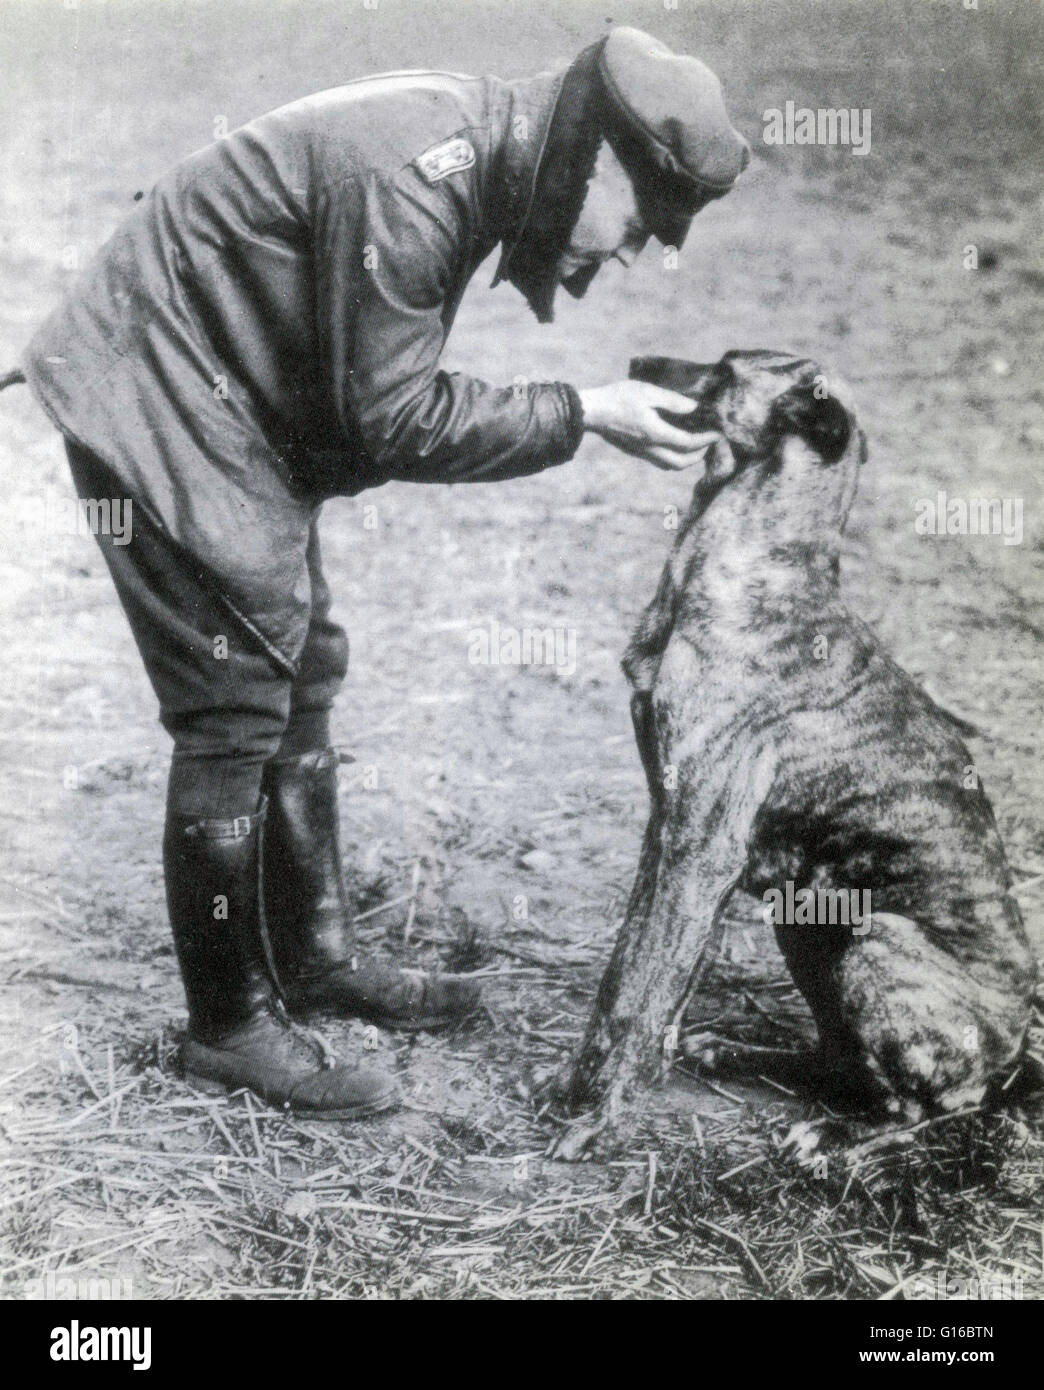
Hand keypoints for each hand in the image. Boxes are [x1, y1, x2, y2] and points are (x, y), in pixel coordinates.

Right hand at [578, 380, 719, 470]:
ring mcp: (642, 452)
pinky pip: (660, 461)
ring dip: (687, 459)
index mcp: (656, 434)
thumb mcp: (648, 392)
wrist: (592, 412)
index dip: (706, 439)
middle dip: (699, 454)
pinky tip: (675, 444)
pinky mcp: (635, 452)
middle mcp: (650, 448)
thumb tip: (694, 408)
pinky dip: (674, 457)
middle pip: (682, 462)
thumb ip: (673, 401)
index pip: (689, 443)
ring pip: (671, 465)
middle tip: (709, 441)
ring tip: (696, 445)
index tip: (718, 432)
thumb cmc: (619, 397)